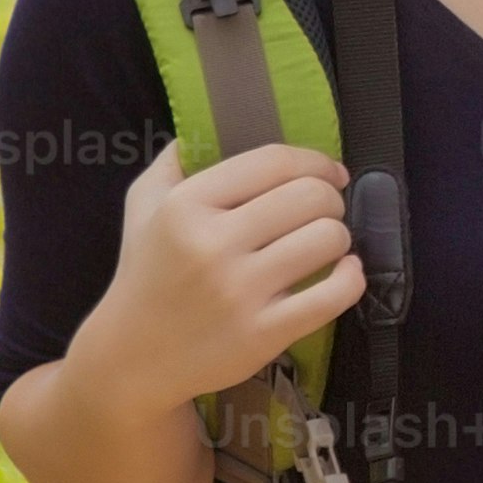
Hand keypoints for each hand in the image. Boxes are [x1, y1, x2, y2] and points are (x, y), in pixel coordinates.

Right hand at [70, 139, 360, 417]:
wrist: (130, 358)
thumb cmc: (145, 274)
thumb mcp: (143, 206)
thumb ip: (174, 160)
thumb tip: (211, 123)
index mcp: (186, 206)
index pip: (274, 162)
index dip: (315, 161)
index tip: (330, 172)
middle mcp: (213, 245)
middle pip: (310, 197)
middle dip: (330, 200)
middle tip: (323, 212)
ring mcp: (240, 292)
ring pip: (328, 238)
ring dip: (338, 237)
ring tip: (324, 245)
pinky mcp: (263, 334)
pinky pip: (335, 294)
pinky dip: (351, 278)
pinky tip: (344, 272)